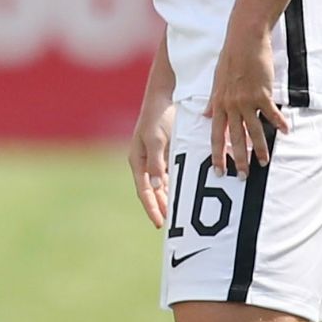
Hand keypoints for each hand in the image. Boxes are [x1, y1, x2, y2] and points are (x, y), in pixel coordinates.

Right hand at [128, 95, 175, 227]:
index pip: (143, 191)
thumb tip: (155, 186)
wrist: (164, 97)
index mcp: (138, 160)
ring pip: (161, 185)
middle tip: (173, 225)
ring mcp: (155, 158)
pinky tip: (184, 194)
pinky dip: (175, 186)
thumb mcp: (156, 139)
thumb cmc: (157, 117)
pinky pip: (170, 175)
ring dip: (168, 198)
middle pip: (152, 191)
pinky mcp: (166, 153)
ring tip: (179, 215)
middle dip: (160, 207)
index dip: (151, 208)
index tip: (159, 224)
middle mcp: (145, 162)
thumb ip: (156, 163)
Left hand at [205, 28, 290, 175]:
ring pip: (253, 131)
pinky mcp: (261, 93)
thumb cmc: (230, 59)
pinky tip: (286, 132)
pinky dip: (279, 123)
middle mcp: (230, 105)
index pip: (215, 134)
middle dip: (238, 159)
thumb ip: (213, 101)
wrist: (243, 41)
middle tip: (243, 176)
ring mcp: (246, 100)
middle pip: (234, 138)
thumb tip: (205, 115)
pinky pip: (271, 114)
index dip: (216, 153)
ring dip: (260, 148)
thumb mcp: (216, 81)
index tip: (218, 169)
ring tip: (264, 163)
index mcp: (218, 103)